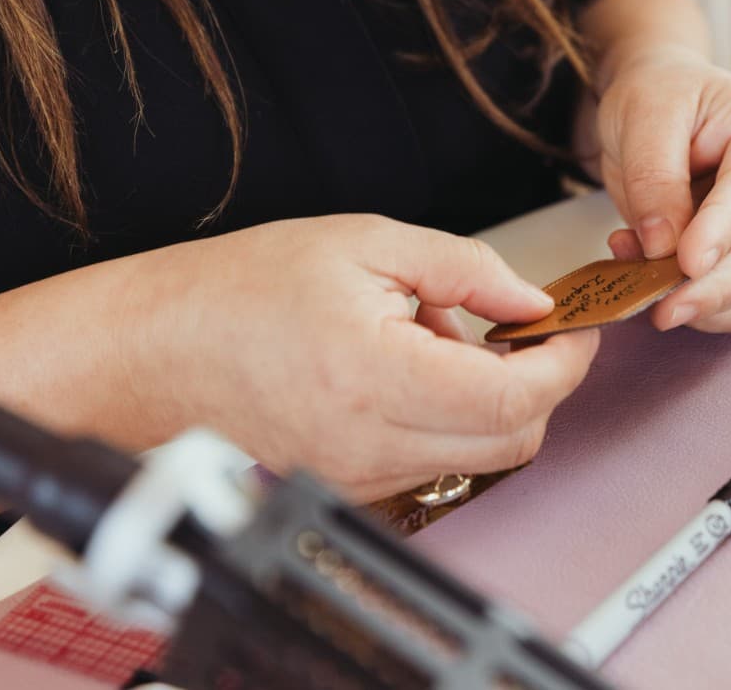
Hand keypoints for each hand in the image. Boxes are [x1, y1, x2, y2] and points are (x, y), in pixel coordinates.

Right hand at [138, 214, 599, 500]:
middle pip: (513, 443)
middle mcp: (371, 445)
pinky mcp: (350, 487)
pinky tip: (405, 370)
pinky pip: (432, 461)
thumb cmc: (239, 291)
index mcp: (378, 378)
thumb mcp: (367, 244)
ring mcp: (360, 477)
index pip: (516, 400)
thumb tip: (533, 302)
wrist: (156, 349)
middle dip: (539, 385)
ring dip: (487, 399)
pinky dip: (447, 418)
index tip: (574, 329)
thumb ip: (466, 271)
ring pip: (477, 455)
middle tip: (520, 329)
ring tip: (431, 338)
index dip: (564, 364)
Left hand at [592, 44, 730, 333]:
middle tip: (666, 309)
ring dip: (699, 306)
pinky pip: (724, 306)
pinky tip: (638, 276)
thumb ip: (655, 176)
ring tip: (638, 285)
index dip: (722, 231)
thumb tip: (662, 244)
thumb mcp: (648, 114)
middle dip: (716, 290)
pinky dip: (686, 306)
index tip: (688, 262)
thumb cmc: (664, 95)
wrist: (659, 103)